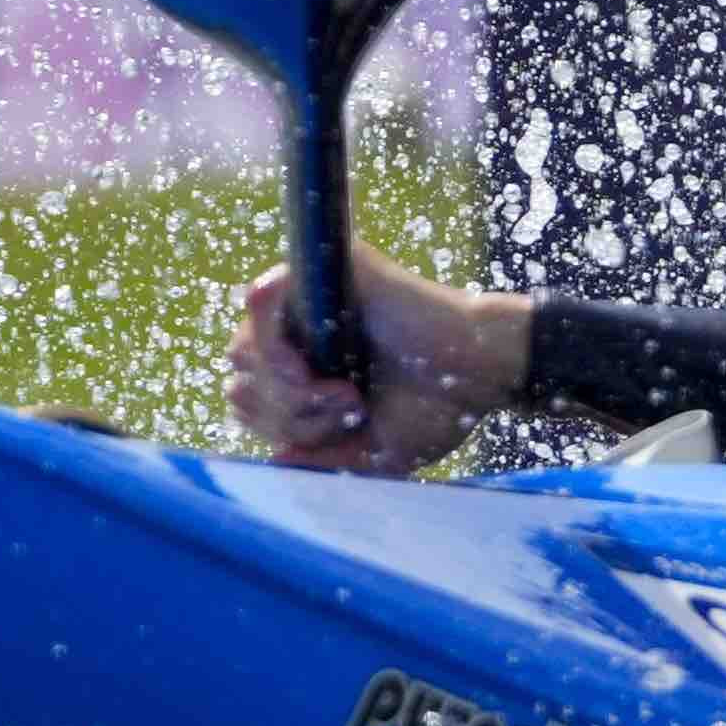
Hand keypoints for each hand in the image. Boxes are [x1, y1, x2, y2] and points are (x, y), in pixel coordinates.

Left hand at [229, 248, 534, 476]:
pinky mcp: (332, 268)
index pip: (247, 397)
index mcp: (309, 368)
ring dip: (288, 388)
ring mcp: (313, 297)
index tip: (338, 431)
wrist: (484, 370)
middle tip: (350, 410)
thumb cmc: (440, 407)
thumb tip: (275, 457)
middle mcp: (303, 330)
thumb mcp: (373, 451)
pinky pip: (266, 295)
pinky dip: (276, 340)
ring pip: (246, 347)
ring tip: (346, 395)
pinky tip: (314, 372)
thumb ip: (322, 458)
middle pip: (241, 376)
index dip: (277, 425)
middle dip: (287, 412)